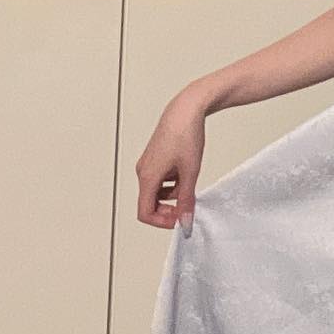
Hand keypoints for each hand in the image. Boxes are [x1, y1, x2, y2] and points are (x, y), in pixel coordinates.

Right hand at [135, 92, 206, 233]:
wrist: (186, 111)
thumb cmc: (185, 136)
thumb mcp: (190, 172)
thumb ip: (186, 199)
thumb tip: (185, 219)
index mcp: (148, 177)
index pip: (145, 212)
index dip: (161, 222)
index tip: (179, 221)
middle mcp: (143, 171)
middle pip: (150, 203)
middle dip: (168, 209)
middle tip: (187, 208)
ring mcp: (148, 164)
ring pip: (157, 191)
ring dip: (173, 194)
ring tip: (190, 183)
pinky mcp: (155, 158)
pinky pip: (161, 179)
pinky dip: (173, 182)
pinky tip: (186, 173)